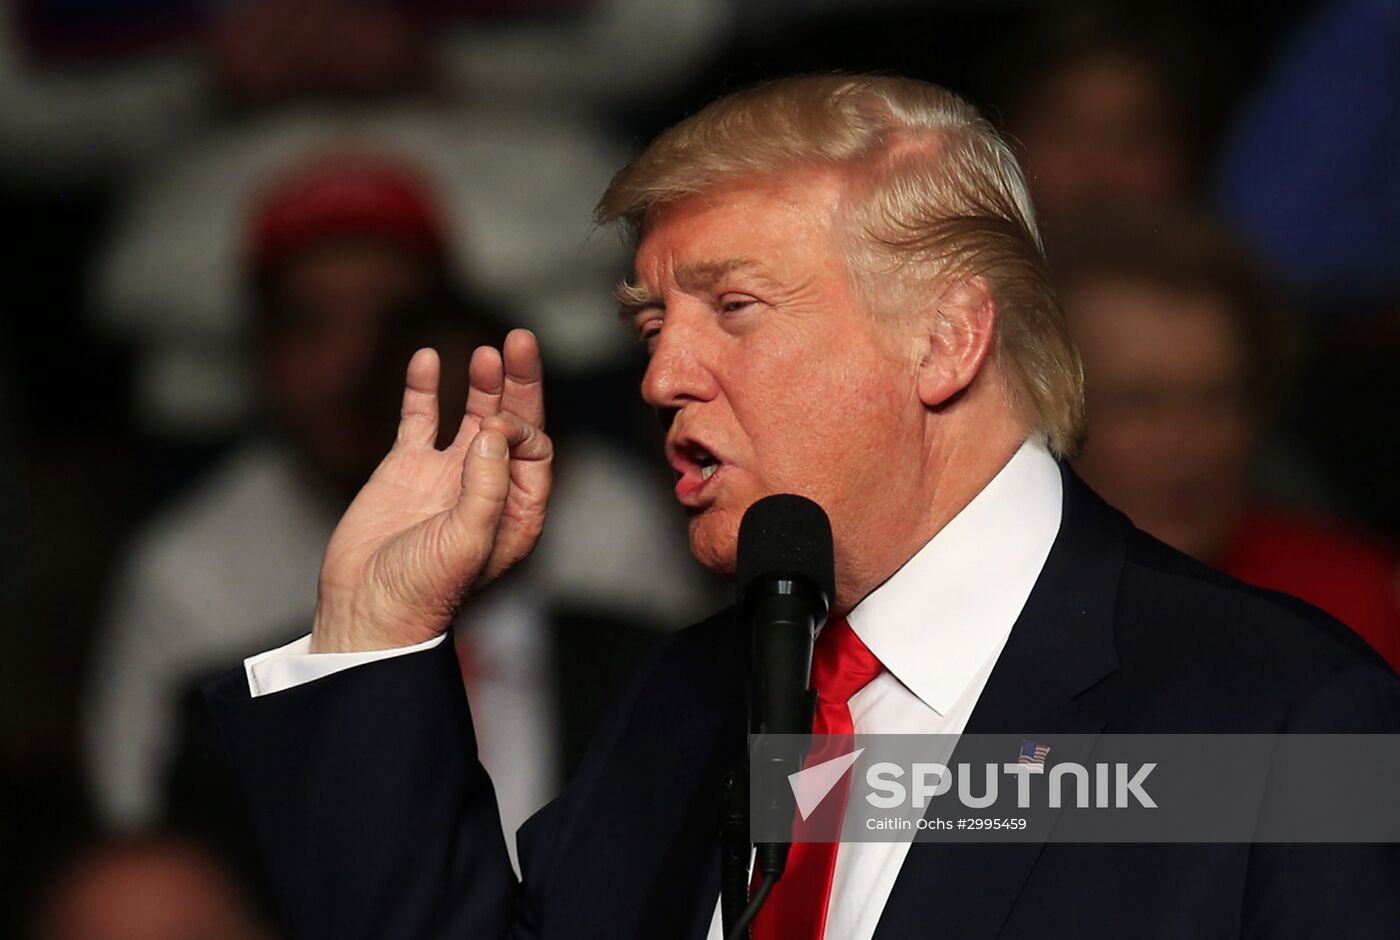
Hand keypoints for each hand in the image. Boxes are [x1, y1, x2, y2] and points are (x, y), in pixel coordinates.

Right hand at [310, 330, 551, 652]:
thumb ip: (487, 485)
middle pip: (512, 423)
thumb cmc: (426, 589)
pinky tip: (427, 358)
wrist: (367, 607)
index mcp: (516, 510)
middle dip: (518, 384)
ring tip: (487, 352)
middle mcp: (487, 486)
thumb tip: (495, 431)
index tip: (495, 427)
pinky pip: (420, 419)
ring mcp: (446, 474)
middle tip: (520, 341)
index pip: (535, 449)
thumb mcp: (469, 541)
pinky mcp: (406, 468)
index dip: (521, 427)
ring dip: (482, 384)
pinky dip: (424, 389)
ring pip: (472, 416)